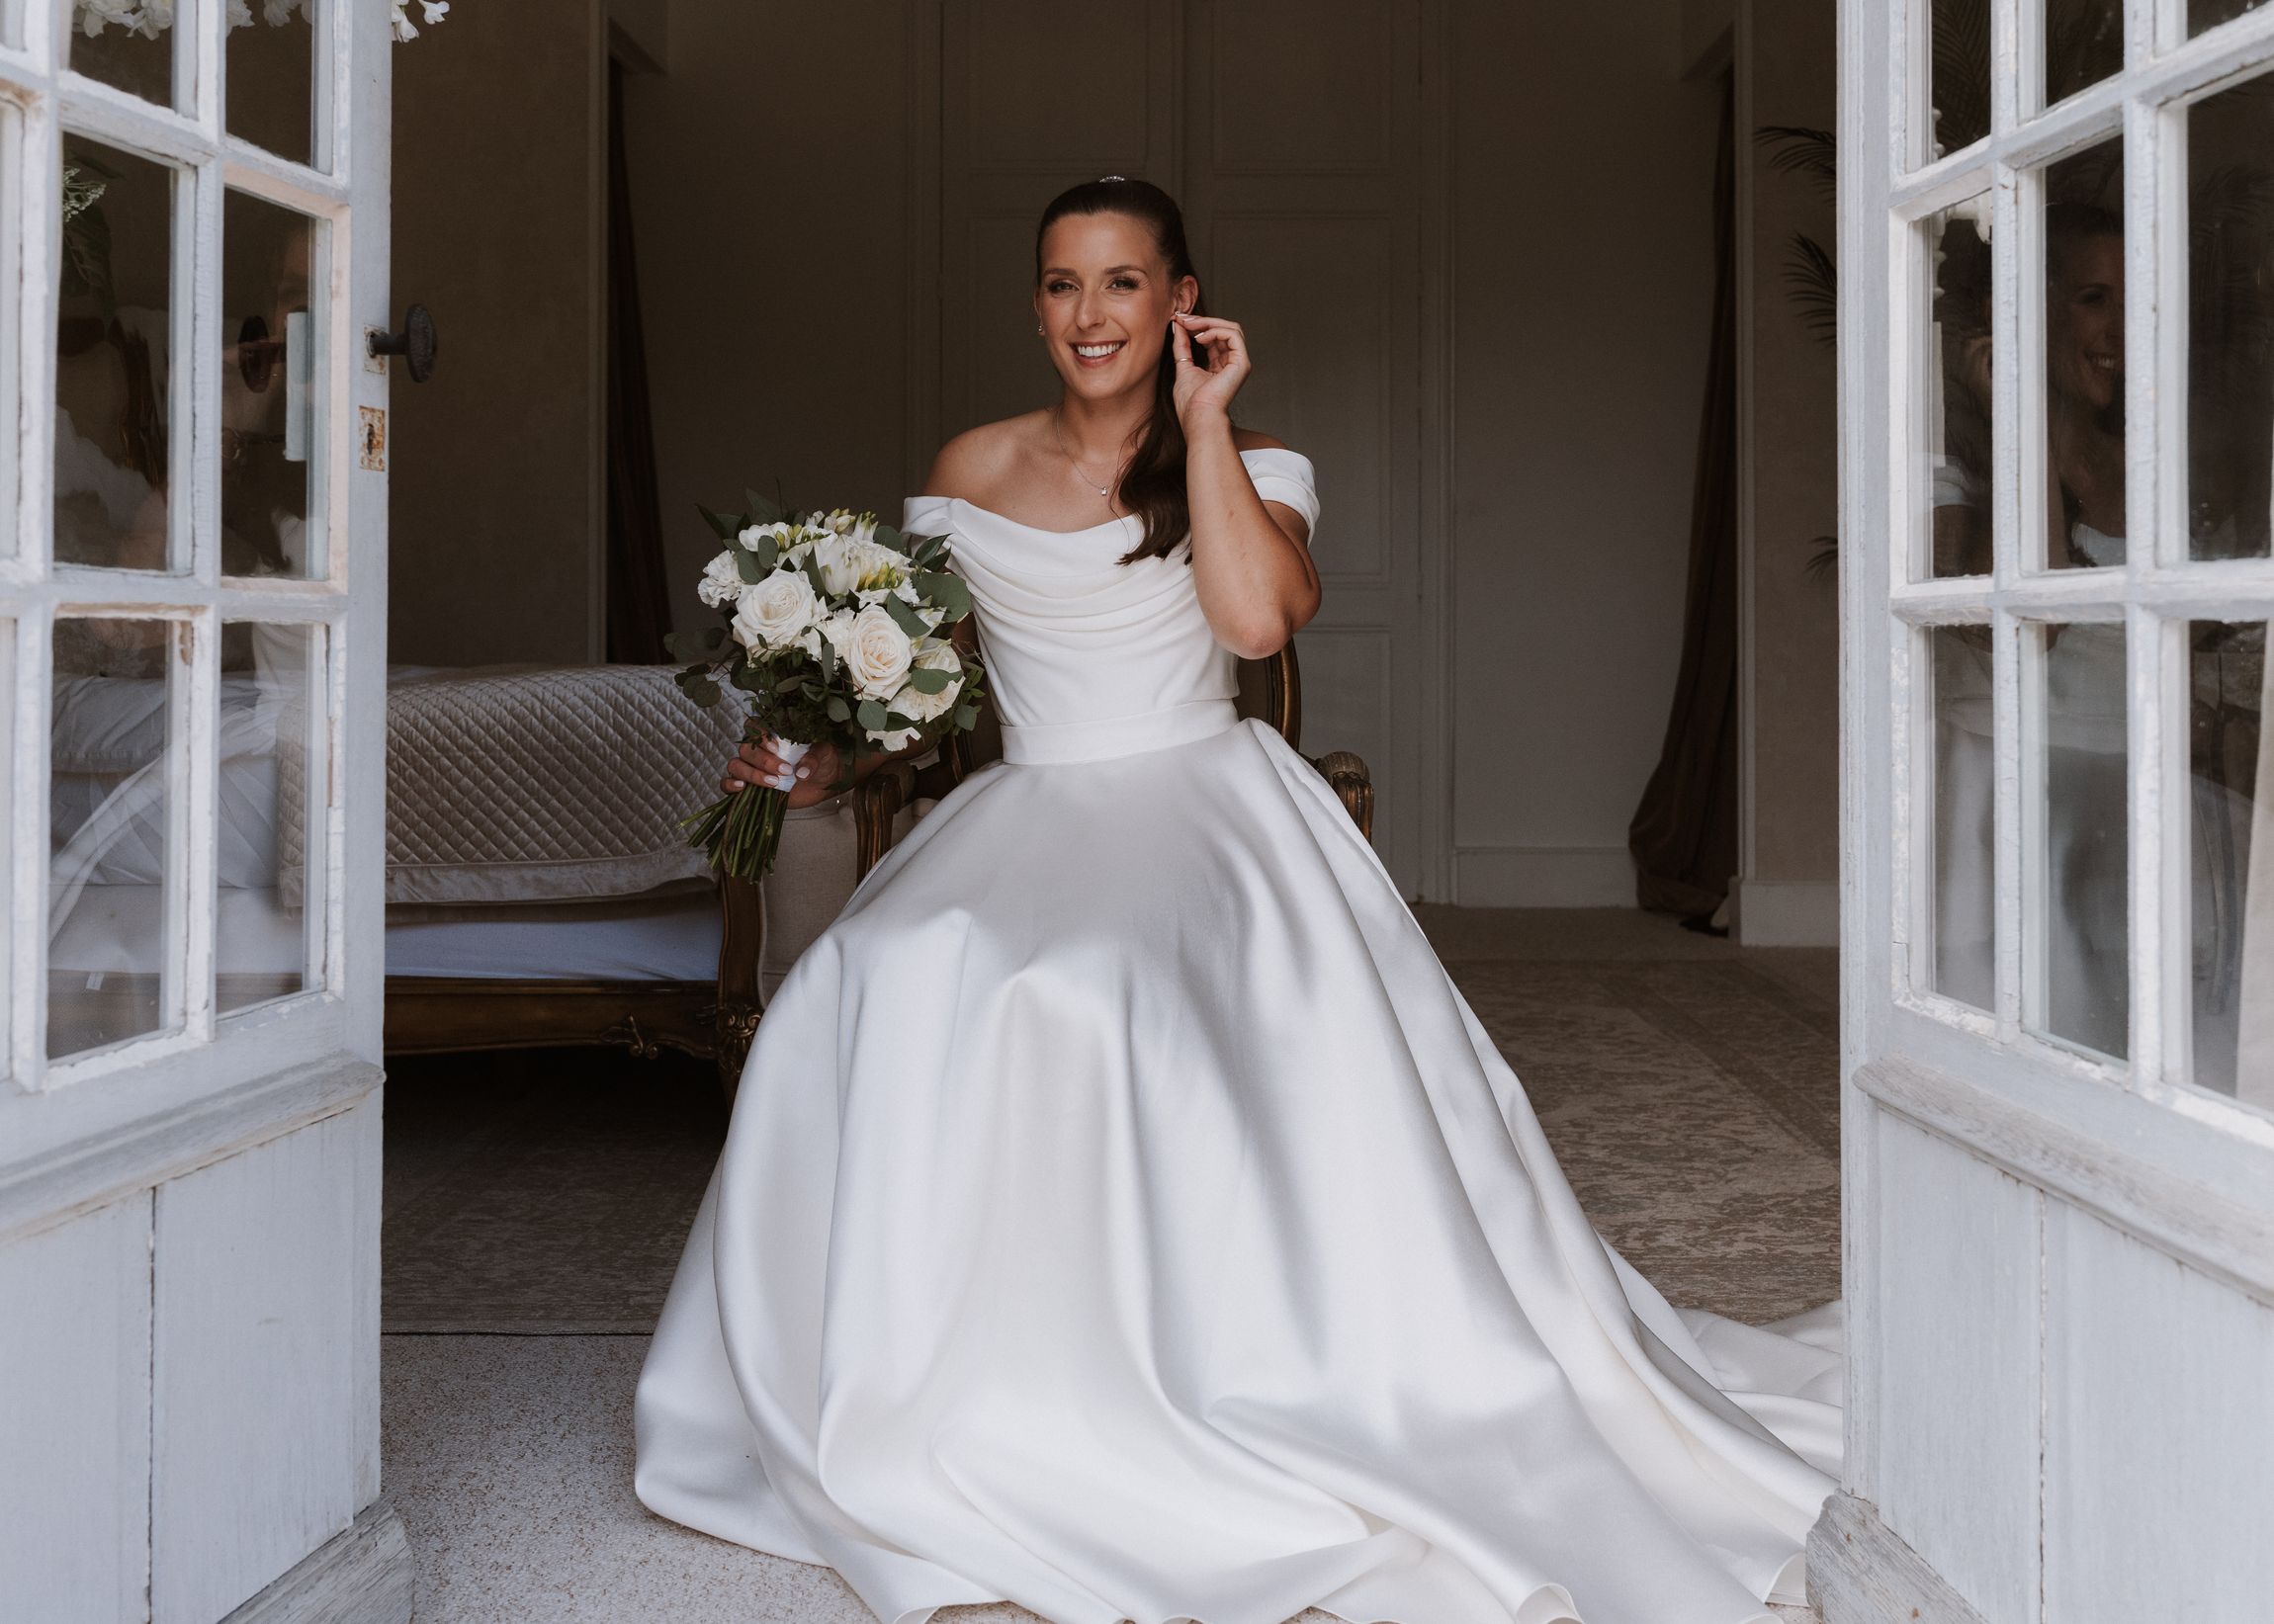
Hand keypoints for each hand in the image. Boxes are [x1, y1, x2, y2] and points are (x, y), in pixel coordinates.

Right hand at [723, 732, 843, 808]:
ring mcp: (751, 767)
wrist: (824, 783)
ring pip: (736, 765)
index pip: (753, 725)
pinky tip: (742, 788)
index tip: (777, 747)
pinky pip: (726, 784)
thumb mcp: (825, 754)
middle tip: (785, 770)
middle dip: (763, 760)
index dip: (760, 735)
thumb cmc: (823, 761)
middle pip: (746, 749)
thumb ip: (814, 758)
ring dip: (752, 774)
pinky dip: (730, 785)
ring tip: (774, 782)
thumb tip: (801, 772)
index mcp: (773, 733)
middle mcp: (758, 749)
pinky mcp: (748, 787)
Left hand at [1170, 311, 1249, 427]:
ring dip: (1208, 322)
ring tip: (1189, 324)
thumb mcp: (1183, 366)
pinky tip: (1199, 337)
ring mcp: (1239, 362)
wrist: (1198, 417)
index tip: (1179, 320)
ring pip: (1230, 328)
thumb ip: (1182, 346)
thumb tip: (1178, 325)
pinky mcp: (1242, 363)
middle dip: (1202, 321)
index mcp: (1220, 366)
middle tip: (1182, 318)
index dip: (1197, 326)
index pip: (1213, 337)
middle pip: (1223, 329)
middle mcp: (1232, 363)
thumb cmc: (1190, 403)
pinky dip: (1215, 330)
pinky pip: (1233, 335)